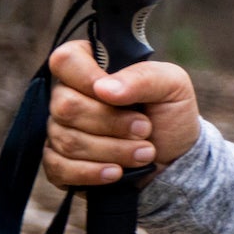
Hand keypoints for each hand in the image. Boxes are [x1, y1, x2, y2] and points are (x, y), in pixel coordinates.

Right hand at [41, 40, 201, 187]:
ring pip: (67, 140)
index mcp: (90, 67)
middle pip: (66, 107)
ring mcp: (60, 130)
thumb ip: (143, 77)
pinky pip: (57, 168)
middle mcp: (67, 96)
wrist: (176, 159)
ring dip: (113, 150)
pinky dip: (92, 173)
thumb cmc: (170, 114)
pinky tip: (116, 173)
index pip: (65, 60)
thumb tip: (103, 89)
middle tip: (146, 129)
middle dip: (112, 123)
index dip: (87, 79)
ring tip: (145, 153)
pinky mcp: (58, 163)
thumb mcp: (172, 86)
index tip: (121, 97)